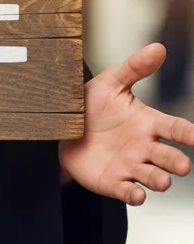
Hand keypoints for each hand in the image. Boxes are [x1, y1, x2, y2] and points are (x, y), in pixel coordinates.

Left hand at [59, 43, 193, 205]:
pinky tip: (136, 194)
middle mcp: (144, 147)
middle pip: (169, 158)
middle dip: (176, 162)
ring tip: (161, 180)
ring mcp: (131, 166)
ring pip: (153, 177)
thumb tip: (158, 48)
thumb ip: (135, 68)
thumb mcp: (110, 83)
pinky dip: (134, 195)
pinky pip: (129, 192)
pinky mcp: (115, 182)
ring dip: (159, 180)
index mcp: (147, 123)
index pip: (175, 128)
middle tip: (182, 164)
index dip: (188, 133)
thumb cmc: (90, 106)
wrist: (61, 129)